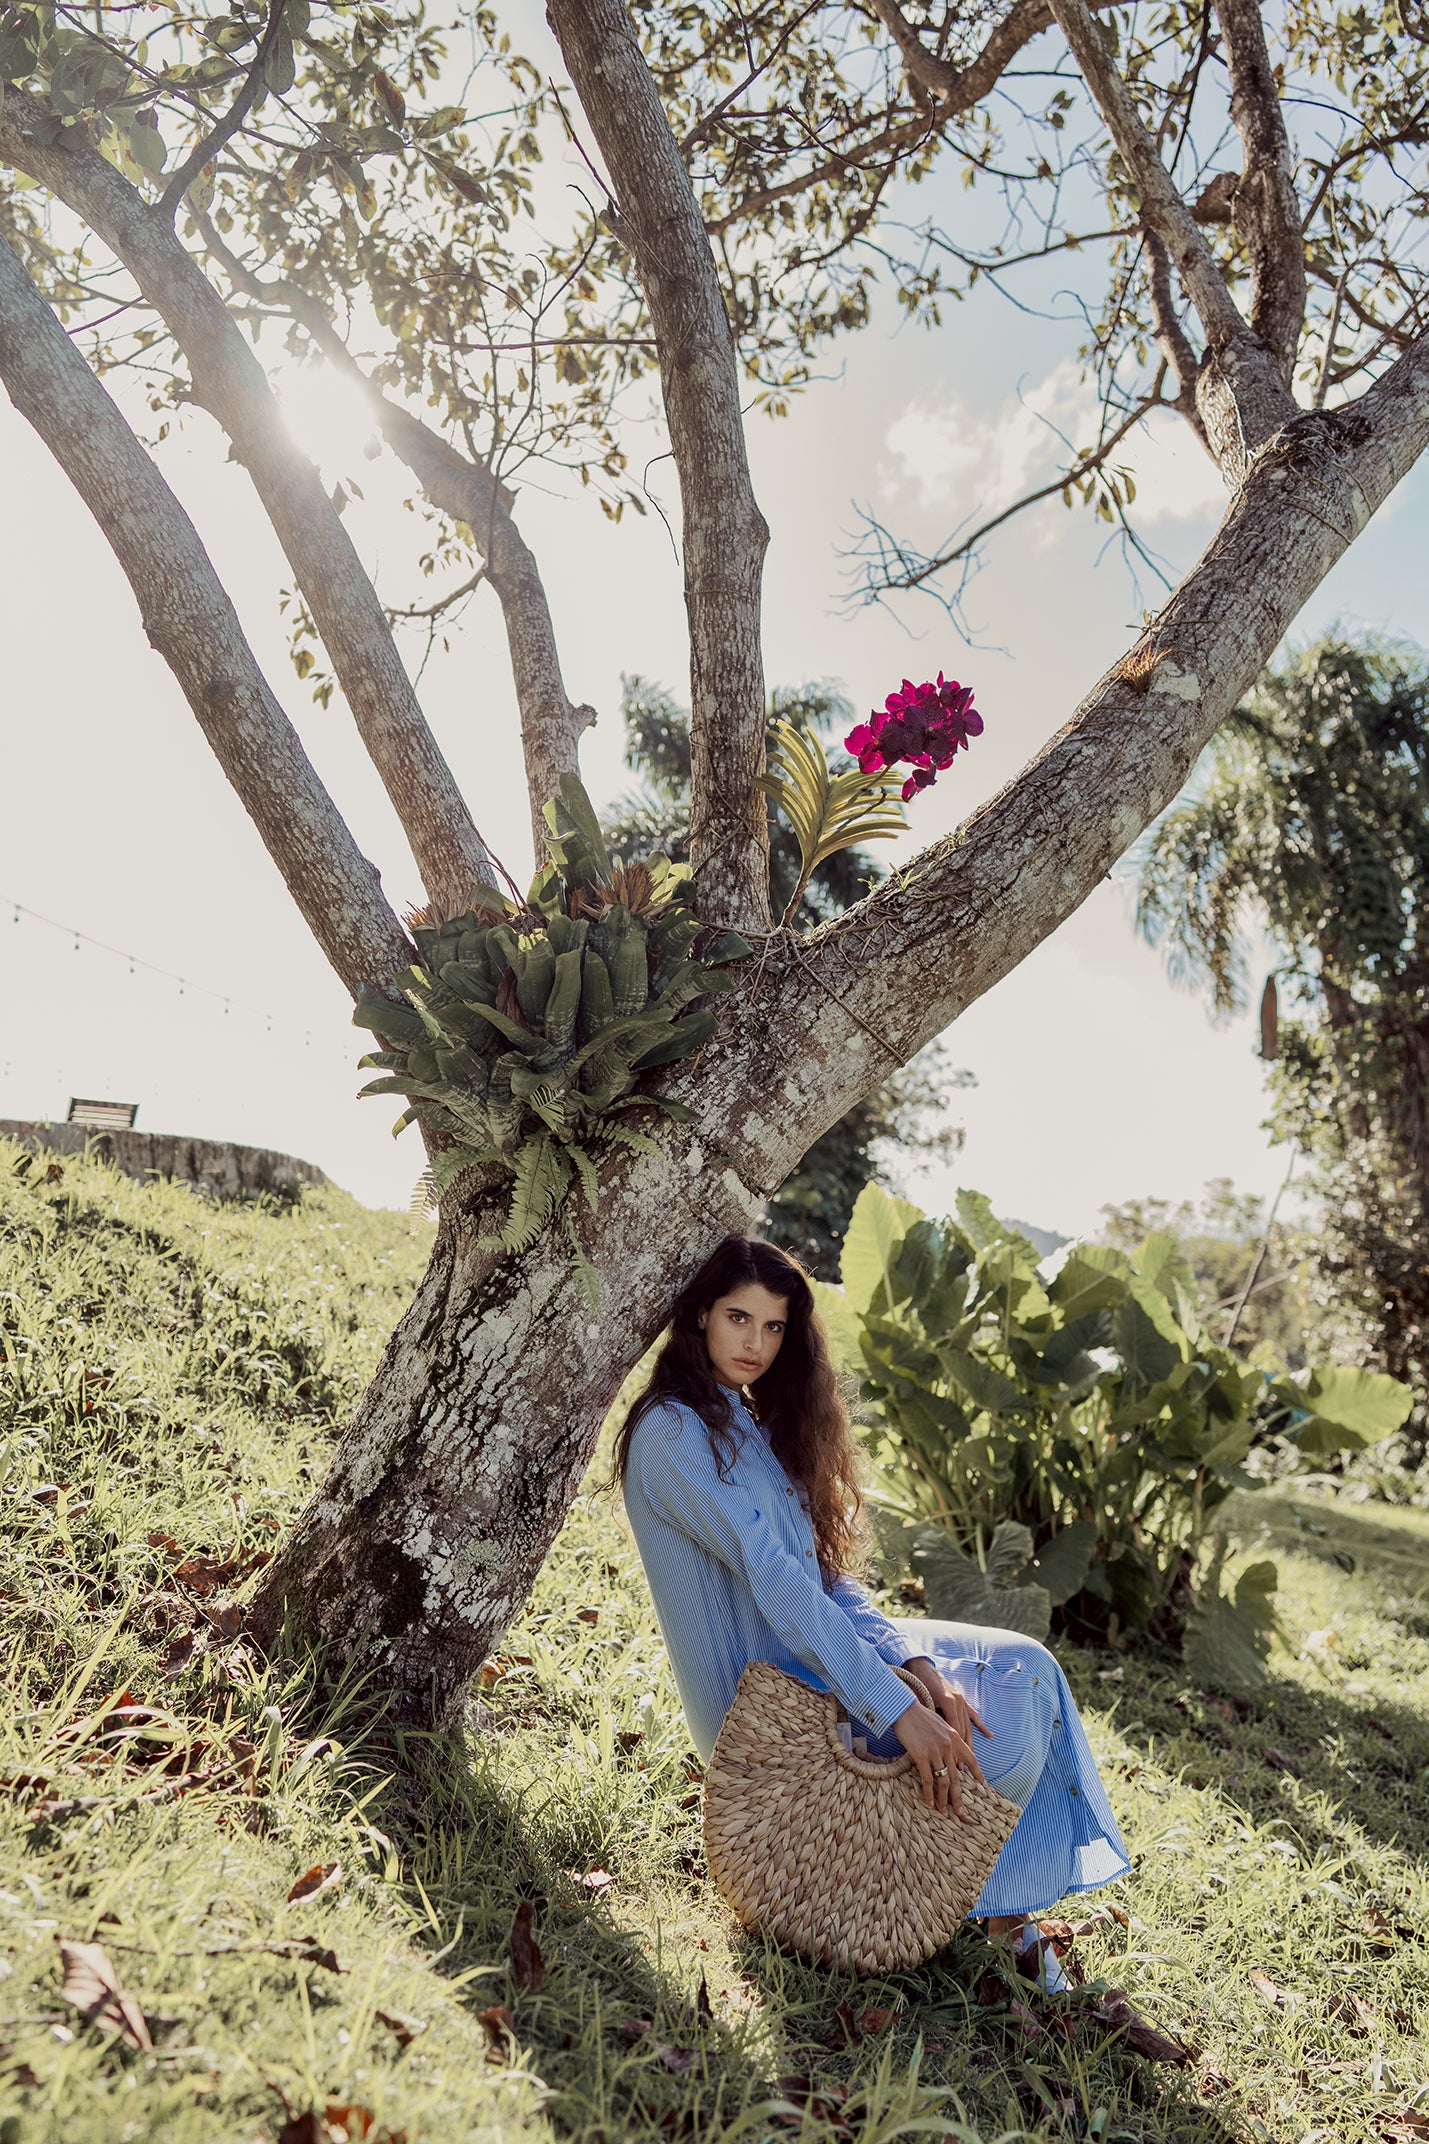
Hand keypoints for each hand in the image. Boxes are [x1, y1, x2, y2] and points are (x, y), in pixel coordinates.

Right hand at [891, 1689, 984, 1817]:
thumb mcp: (941, 1725)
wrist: (903, 1709)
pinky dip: (929, 1793)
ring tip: (943, 1811)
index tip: (983, 1786)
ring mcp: (935, 1751)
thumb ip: (949, 1740)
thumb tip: (952, 1758)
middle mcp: (948, 1745)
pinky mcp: (921, 1756)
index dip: (978, 1774)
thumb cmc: (920, 1716)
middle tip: (961, 1812)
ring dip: (944, 1799)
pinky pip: (928, 1780)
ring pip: (943, 1781)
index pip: (971, 1759)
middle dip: (959, 1797)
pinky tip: (929, 1802)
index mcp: (955, 1737)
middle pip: (957, 1777)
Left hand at [902, 1654, 992, 1762]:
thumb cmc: (918, 1686)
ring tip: (971, 1762)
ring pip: (969, 1726)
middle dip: (963, 1752)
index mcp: (948, 1702)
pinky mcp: (962, 1700)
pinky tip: (990, 1736)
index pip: (955, 1731)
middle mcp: (958, 1702)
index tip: (954, 1766)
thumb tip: (934, 1743)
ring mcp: (962, 1701)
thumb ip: (931, 1720)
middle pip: (964, 1731)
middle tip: (961, 1769)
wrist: (922, 1668)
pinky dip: (981, 1726)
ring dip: (969, 1744)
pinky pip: (973, 1715)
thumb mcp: (923, 1703)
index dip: (955, 1749)